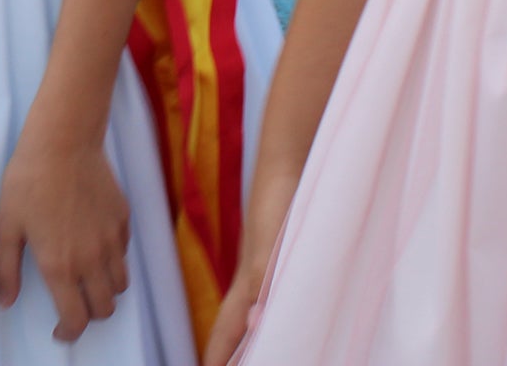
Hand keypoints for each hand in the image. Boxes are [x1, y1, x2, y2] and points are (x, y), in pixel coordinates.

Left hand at [0, 132, 129, 342]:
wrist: (63, 140)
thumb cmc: (28, 180)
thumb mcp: (6, 224)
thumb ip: (4, 268)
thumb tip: (4, 301)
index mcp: (60, 265)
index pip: (76, 318)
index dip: (70, 332)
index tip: (61, 331)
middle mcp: (91, 258)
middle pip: (104, 308)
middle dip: (90, 315)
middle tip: (73, 305)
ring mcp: (111, 239)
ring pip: (120, 285)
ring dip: (105, 290)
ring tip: (87, 279)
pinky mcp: (122, 219)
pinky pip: (124, 253)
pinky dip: (113, 260)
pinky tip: (95, 245)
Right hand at [202, 167, 296, 364]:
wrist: (290, 161)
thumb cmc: (277, 201)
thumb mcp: (269, 247)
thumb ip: (263, 285)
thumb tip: (257, 325)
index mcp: (246, 284)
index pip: (226, 331)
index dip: (216, 356)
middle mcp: (254, 281)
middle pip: (237, 326)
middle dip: (231, 351)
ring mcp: (267, 268)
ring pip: (255, 312)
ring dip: (253, 334)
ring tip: (254, 352)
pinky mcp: (284, 255)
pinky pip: (276, 295)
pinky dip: (276, 312)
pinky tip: (284, 313)